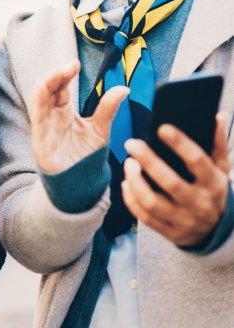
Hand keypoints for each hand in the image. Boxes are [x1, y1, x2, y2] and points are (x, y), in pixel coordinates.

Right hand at [28, 60, 128, 173]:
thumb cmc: (86, 156)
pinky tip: (44, 90)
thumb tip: (124, 88)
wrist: (81, 184)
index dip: (64, 73)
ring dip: (46, 83)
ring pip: (37, 98)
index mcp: (63, 111)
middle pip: (47, 88)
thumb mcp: (100, 129)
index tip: (75, 64)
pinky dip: (38, 102)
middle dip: (55, 74)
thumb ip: (108, 109)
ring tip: (58, 73)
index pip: (59, 86)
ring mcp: (44, 126)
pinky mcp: (40, 139)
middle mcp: (51, 116)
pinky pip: (35, 117)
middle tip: (70, 66)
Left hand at [122, 112, 229, 245]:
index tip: (161, 128)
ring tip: (128, 163)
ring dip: (136, 181)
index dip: (179, 143)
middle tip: (131, 143)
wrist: (219, 231)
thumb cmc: (214, 190)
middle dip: (148, 161)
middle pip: (170, 182)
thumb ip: (217, 142)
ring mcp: (184, 220)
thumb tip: (218, 115)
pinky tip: (125, 184)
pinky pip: (145, 217)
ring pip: (153, 202)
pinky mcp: (171, 232)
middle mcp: (199, 203)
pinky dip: (131, 200)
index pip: (197, 161)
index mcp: (213, 183)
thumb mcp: (221, 168)